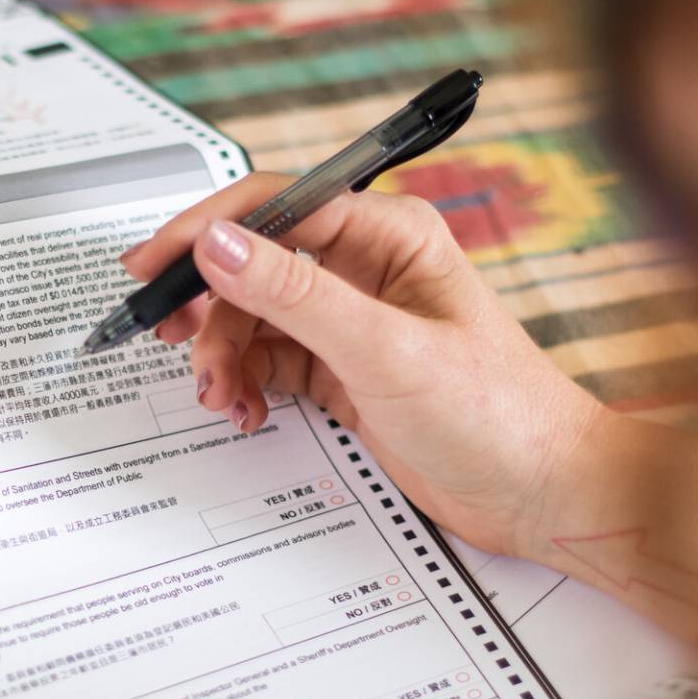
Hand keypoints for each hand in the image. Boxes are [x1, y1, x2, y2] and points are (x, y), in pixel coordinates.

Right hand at [123, 174, 603, 556]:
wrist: (544, 493)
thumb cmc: (502, 413)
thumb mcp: (387, 351)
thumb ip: (297, 295)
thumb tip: (222, 246)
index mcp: (390, 235)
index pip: (275, 206)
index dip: (206, 231)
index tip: (153, 263)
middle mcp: (369, 269)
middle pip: (254, 266)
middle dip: (210, 308)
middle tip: (176, 344)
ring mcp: (355, 323)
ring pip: (256, 319)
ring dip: (226, 355)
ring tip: (223, 396)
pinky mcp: (348, 372)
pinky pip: (273, 361)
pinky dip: (249, 383)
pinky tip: (248, 410)